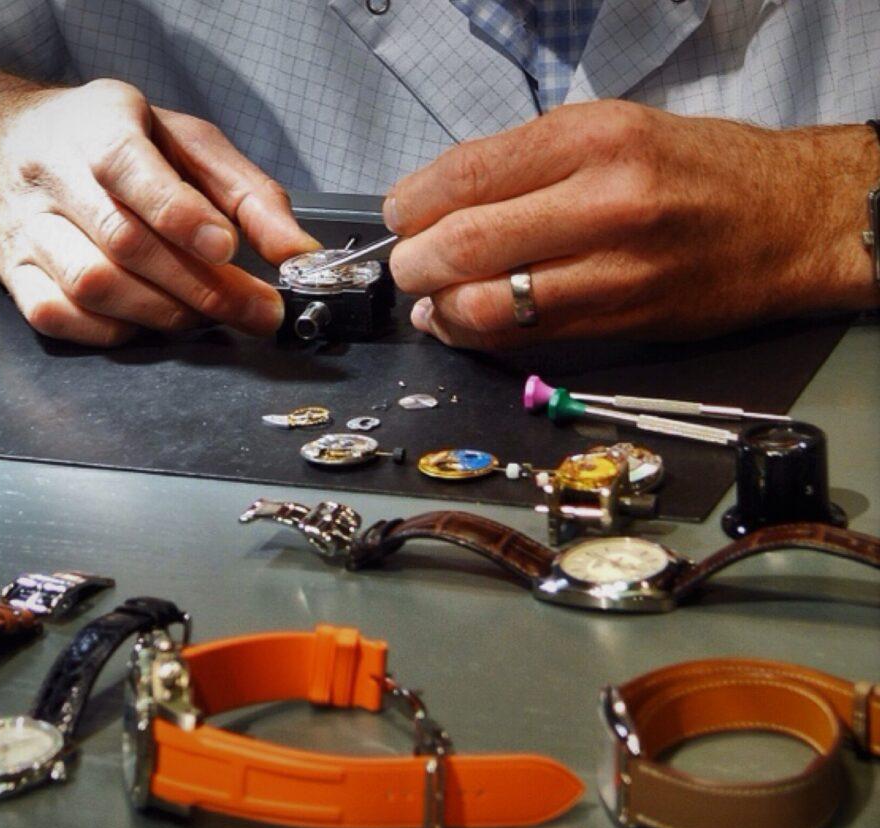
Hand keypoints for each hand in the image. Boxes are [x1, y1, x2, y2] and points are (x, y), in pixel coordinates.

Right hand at [0, 69, 318, 344]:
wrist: (0, 144)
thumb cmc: (108, 141)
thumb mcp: (186, 142)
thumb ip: (248, 193)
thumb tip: (297, 253)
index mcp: (98, 125)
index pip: (130, 167)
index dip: (180, 214)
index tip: (226, 247)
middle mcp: (51, 174)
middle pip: (125, 241)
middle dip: (202, 287)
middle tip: (257, 311)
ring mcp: (26, 228)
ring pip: (93, 285)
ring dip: (165, 312)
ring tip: (208, 315)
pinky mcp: (13, 274)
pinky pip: (60, 317)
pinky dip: (114, 331)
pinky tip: (149, 322)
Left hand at [384, 101, 878, 348]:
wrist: (789, 219)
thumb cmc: (696, 169)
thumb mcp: (612, 131)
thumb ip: (526, 165)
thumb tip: (439, 205)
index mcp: (593, 137)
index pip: (467, 174)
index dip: (414, 204)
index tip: (399, 216)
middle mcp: (604, 200)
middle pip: (468, 243)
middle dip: (415, 264)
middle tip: (407, 267)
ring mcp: (615, 267)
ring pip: (491, 304)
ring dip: (440, 310)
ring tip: (431, 303)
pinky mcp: (623, 320)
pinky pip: (528, 337)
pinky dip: (478, 334)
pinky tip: (464, 323)